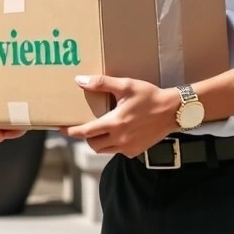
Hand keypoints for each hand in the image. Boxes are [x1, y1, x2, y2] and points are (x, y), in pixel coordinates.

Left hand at [60, 75, 178, 157]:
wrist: (173, 111)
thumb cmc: (149, 96)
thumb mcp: (125, 86)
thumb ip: (101, 83)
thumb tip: (80, 80)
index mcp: (114, 123)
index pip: (85, 132)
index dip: (71, 131)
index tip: (61, 129)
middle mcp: (119, 139)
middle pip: (92, 144)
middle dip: (85, 137)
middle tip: (84, 127)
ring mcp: (128, 147)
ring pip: (104, 150)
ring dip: (98, 142)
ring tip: (99, 130)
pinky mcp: (136, 151)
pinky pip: (117, 152)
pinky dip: (112, 145)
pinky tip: (117, 133)